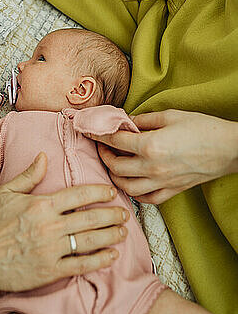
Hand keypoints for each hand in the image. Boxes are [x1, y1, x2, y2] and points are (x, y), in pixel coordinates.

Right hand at [0, 153, 128, 291]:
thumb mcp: (7, 192)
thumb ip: (30, 175)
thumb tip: (44, 156)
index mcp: (41, 204)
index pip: (78, 194)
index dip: (99, 192)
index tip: (111, 192)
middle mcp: (49, 226)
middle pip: (89, 218)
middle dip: (111, 215)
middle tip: (125, 213)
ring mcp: (50, 250)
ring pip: (89, 241)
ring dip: (110, 236)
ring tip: (123, 232)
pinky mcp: (49, 271)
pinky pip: (80, 265)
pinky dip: (98, 260)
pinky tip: (111, 255)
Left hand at [87, 109, 237, 203]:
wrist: (229, 148)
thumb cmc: (203, 128)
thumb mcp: (171, 115)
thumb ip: (144, 119)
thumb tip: (127, 121)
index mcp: (150, 145)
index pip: (115, 140)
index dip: (99, 134)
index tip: (90, 130)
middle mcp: (152, 167)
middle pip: (115, 166)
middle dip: (103, 154)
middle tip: (101, 145)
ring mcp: (162, 182)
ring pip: (126, 187)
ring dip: (114, 175)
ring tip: (112, 163)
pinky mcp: (172, 191)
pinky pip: (146, 199)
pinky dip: (133, 192)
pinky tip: (131, 181)